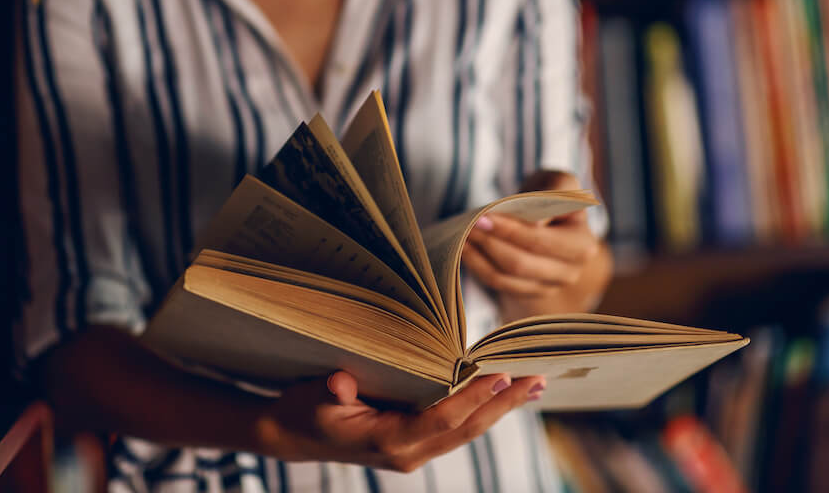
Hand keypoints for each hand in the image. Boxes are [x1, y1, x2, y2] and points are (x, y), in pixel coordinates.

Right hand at [253, 370, 544, 471]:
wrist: (291, 436)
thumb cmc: (302, 412)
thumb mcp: (310, 398)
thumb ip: (330, 391)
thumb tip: (342, 383)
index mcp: (387, 441)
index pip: (441, 420)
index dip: (472, 398)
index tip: (500, 375)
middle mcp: (408, 453)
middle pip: (466, 429)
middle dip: (504, 405)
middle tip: (537, 380)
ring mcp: (414, 451)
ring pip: (467, 431)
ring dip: (501, 408)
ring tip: (533, 386)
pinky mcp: (415, 443)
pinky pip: (456, 428)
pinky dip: (482, 409)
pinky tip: (500, 394)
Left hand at [462, 170, 611, 319]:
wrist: (549, 220)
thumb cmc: (552, 196)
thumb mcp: (560, 182)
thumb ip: (557, 192)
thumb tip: (537, 224)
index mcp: (582, 246)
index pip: (539, 241)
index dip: (510, 230)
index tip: (483, 216)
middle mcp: (570, 273)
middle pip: (520, 264)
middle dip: (490, 242)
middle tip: (468, 225)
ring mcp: (549, 288)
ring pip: (506, 278)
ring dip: (479, 255)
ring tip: (462, 235)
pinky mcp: (528, 293)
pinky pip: (498, 284)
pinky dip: (478, 267)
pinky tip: (465, 249)